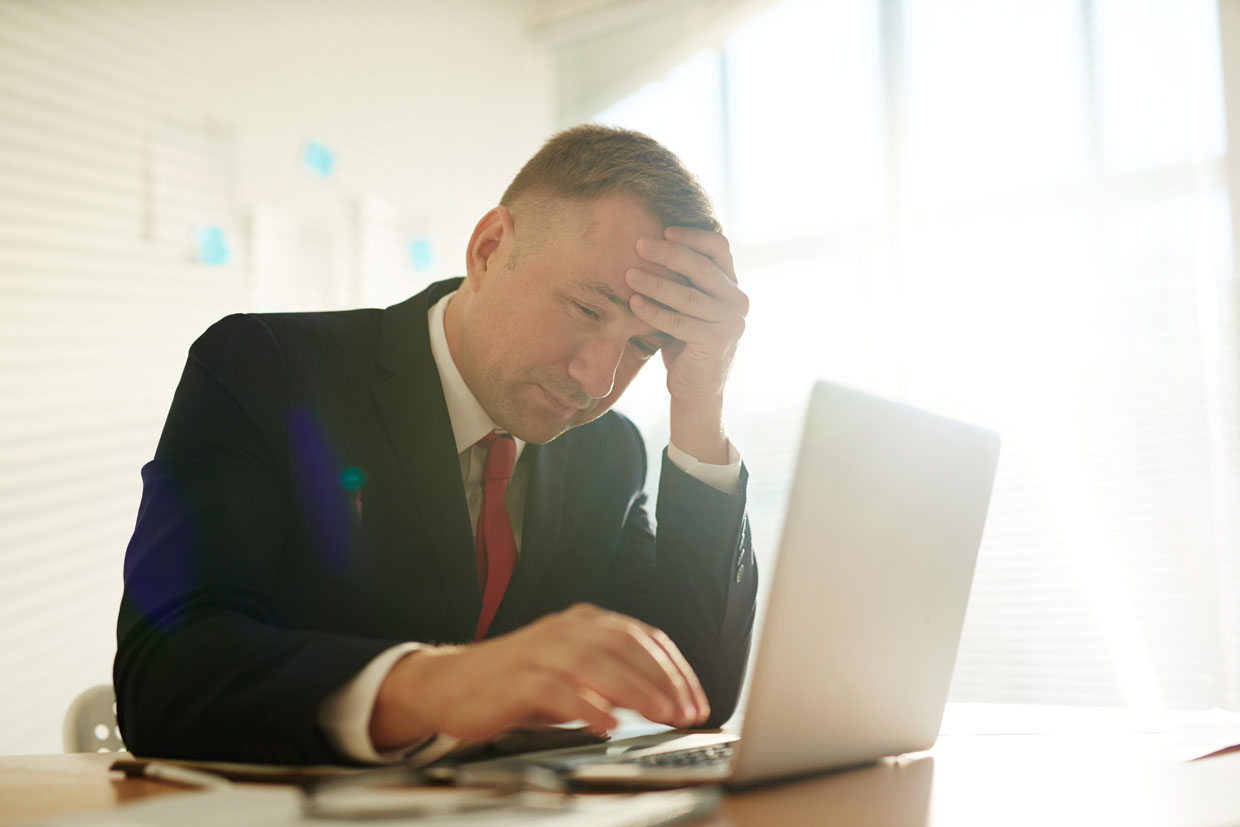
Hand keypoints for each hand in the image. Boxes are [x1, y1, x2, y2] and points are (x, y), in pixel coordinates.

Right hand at [369, 604, 709, 749]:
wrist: (449, 683)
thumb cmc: (516, 680)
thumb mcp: (571, 672)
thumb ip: (613, 678)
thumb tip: (663, 699)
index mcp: (583, 622)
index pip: (642, 636)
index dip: (675, 668)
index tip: (696, 699)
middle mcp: (564, 630)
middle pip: (625, 645)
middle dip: (663, 679)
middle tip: (686, 711)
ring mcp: (539, 652)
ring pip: (596, 662)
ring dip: (635, 690)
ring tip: (661, 715)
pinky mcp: (516, 679)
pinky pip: (557, 690)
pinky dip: (586, 706)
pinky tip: (606, 724)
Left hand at [626, 227, 747, 463]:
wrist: (696, 392)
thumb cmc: (685, 345)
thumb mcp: (687, 308)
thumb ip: (683, 282)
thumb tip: (650, 244)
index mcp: (731, 287)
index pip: (719, 248)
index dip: (693, 235)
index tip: (664, 229)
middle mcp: (737, 302)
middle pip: (703, 266)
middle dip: (668, 253)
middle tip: (639, 245)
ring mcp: (729, 323)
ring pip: (688, 295)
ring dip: (655, 282)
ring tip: (629, 274)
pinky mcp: (715, 342)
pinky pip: (678, 321)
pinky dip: (653, 311)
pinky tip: (633, 302)